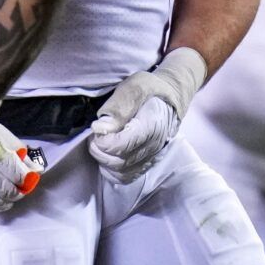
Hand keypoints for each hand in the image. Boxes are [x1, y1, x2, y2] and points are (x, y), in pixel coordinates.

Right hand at [0, 122, 47, 216]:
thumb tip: (37, 170)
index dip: (26, 179)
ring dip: (3, 201)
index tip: (27, 178)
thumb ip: (20, 152)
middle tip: (17, 189)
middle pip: (6, 190)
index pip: (17, 174)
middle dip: (16, 192)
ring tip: (4, 196)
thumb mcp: (1, 134)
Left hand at [88, 49, 205, 181]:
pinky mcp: (146, 162)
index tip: (96, 127)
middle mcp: (153, 146)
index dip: (103, 140)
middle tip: (95, 135)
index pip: (122, 145)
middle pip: (119, 162)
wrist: (169, 97)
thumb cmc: (149, 89)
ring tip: (99, 143)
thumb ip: (117, 108)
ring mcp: (151, 156)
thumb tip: (99, 128)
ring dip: (103, 160)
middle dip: (99, 150)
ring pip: (120, 172)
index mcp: (150, 126)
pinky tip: (106, 155)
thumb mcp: (133, 88)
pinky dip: (110, 170)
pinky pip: (126, 176)